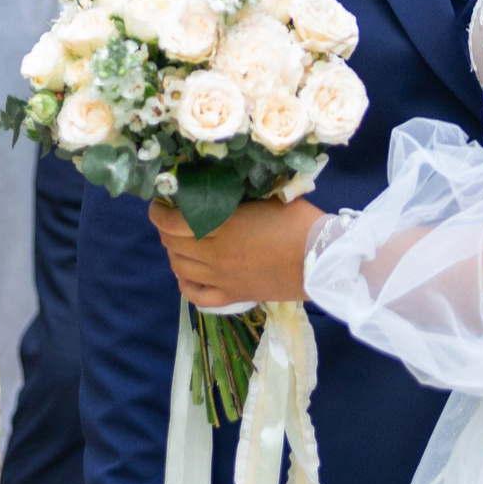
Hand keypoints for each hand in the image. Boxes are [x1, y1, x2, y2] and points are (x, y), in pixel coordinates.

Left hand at [152, 197, 322, 307]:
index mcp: (224, 227)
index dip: (159, 211)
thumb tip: (213, 187)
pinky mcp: (233, 296)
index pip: (173, 221)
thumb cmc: (300, 223)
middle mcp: (217, 255)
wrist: (323, 262)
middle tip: (170, 216)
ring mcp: (223, 279)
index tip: (160, 202)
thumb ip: (236, 195)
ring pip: (180, 268)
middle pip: (172, 244)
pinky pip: (196, 295)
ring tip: (179, 240)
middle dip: (164, 228)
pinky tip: (188, 272)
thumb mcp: (268, 196)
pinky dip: (185, 282)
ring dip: (173, 252)